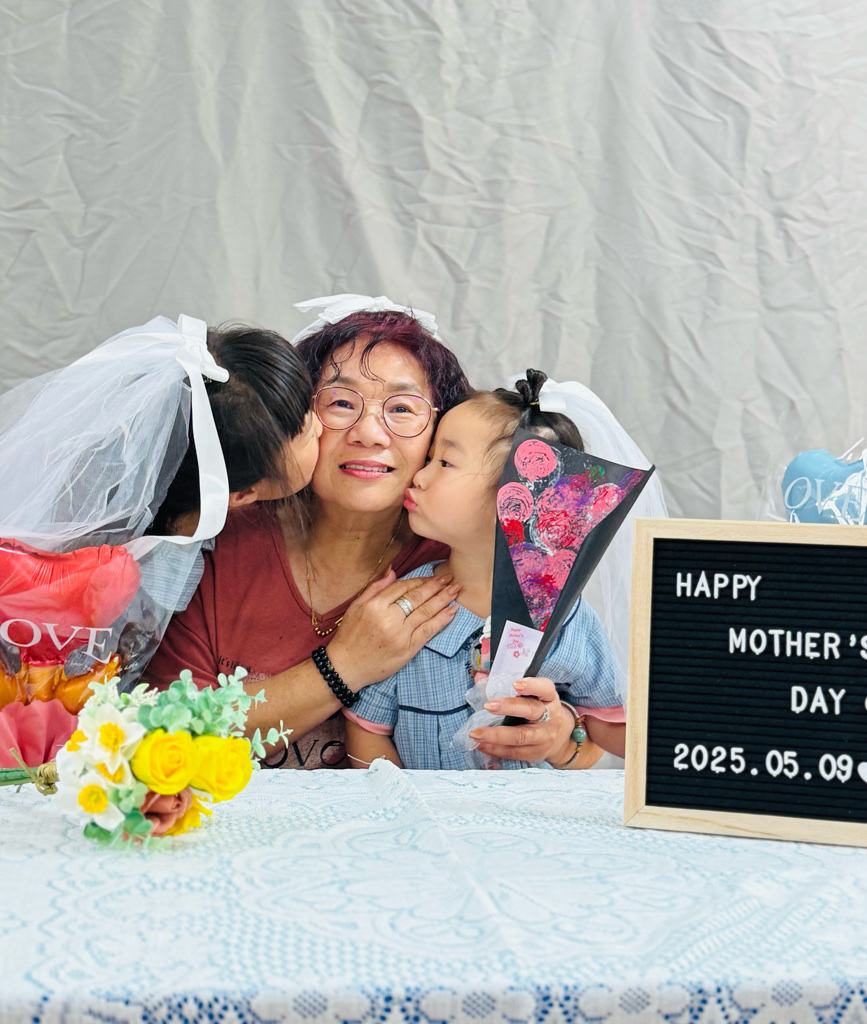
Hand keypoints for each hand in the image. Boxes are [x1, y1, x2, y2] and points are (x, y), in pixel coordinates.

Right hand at [326, 570, 459, 688]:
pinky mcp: (408, 649)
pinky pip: (428, 631)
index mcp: (375, 605)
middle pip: (417, 597)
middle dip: (436, 586)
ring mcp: (400, 634)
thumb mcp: (355, 607)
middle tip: (450, 577)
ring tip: (456, 589)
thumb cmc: (349, 636)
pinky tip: (452, 611)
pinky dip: (442, 620)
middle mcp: (389, 618)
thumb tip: (393, 571)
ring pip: (426, 612)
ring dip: (443, 599)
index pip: (403, 587)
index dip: (419, 580)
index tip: (432, 576)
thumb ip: (375, 588)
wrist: (346, 666)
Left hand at [469, 676, 574, 763]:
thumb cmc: (539, 709)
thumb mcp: (532, 695)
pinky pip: (514, 752)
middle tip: (488, 706)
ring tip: (476, 733)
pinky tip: (481, 745)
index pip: (545, 688)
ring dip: (495, 735)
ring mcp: (543, 737)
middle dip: (508, 708)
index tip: (515, 684)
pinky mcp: (535, 753)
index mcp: (549, 698)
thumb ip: (505, 684)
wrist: (560, 737)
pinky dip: (495, 749)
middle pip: (531, 710)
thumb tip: (479, 677)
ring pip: (520, 736)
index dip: (531, 686)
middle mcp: (550, 717)